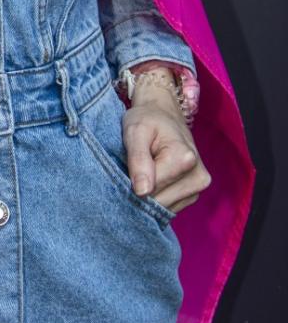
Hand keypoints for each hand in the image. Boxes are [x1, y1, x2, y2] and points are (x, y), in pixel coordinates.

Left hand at [122, 77, 210, 213]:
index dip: (131, 183)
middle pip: (159, 202)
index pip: (151, 190)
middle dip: (140, 192)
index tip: (124, 168)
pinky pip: (169, 207)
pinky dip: (157, 198)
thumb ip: (138, 159)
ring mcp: (198, 188)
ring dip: (148, 196)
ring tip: (143, 172)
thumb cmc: (147, 120)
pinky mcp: (193, 195)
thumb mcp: (135, 131)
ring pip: (164, 208)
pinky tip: (152, 180)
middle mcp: (198, 177)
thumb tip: (143, 192)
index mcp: (185, 159)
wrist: (163, 115)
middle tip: (132, 169)